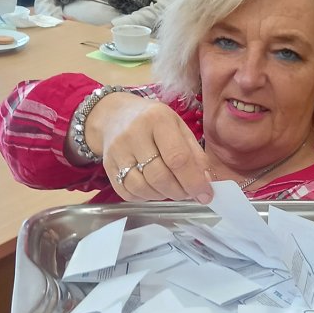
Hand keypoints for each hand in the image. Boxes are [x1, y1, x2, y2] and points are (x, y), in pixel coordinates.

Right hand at [85, 93, 213, 203]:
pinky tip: (154, 190)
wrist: (115, 115)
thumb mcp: (179, 127)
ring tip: (172, 190)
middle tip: (189, 193)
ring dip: (163, 196)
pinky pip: (127, 192)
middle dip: (180, 191)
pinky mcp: (107, 166)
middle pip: (159, 176)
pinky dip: (145, 197)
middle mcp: (134, 134)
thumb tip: (206, 182)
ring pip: (142, 187)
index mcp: (158, 119)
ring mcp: (117, 151)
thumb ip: (194, 153)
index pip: (177, 158)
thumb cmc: (154, 122)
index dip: (193, 181)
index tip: (205, 195)